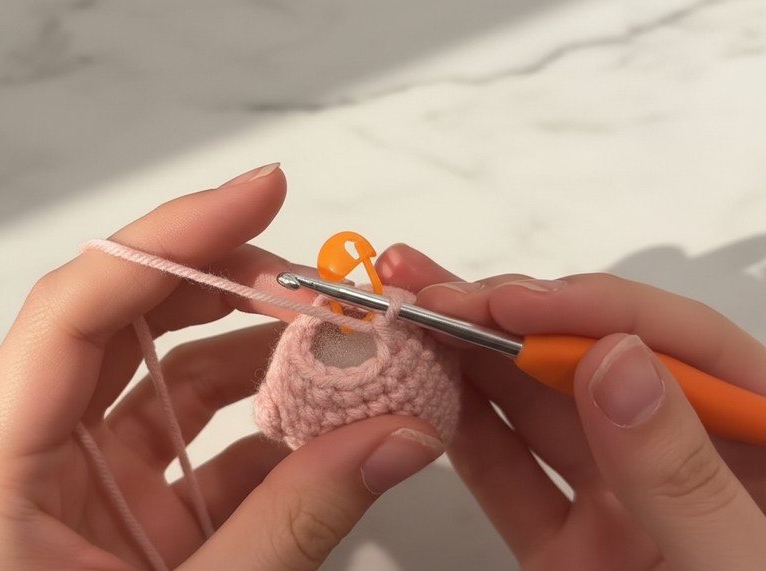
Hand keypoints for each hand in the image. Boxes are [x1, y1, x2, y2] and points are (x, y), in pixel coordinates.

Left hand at [0, 166, 444, 570]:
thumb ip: (297, 525)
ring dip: (262, 355)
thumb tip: (401, 432)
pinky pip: (206, 447)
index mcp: (0, 477)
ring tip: (347, 346)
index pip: (76, 311)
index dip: (167, 239)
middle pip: (125, 325)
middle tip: (319, 275)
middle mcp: (35, 462)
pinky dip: (273, 428)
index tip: (259, 195)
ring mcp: (89, 488)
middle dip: (226, 286)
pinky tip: (335, 423)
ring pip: (171, 380)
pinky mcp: (136, 519)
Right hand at [377, 244, 765, 570]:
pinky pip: (509, 482)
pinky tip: (418, 394)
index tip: (506, 303)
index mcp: (762, 442)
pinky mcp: (569, 552)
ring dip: (468, 362)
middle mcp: (683, 461)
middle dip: (505, 316)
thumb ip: (684, 475)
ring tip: (405, 318)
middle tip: (427, 287)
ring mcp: (622, 507)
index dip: (587, 306)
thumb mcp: (749, 564)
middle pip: (590, 362)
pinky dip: (460, 436)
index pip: (677, 344)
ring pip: (536, 414)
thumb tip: (615, 362)